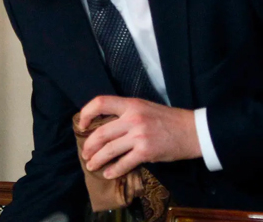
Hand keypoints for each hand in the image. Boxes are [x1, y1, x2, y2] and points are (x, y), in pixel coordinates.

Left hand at [78, 95, 200, 178]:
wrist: (194, 131)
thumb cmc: (169, 120)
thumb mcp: (145, 108)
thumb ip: (125, 113)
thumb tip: (104, 125)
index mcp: (131, 105)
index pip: (100, 102)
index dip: (86, 113)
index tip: (82, 124)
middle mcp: (132, 119)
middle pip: (101, 133)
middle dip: (89, 145)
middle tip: (85, 154)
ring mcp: (139, 136)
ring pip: (109, 149)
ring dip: (97, 159)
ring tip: (91, 165)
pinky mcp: (146, 152)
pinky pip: (124, 163)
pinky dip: (114, 170)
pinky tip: (108, 174)